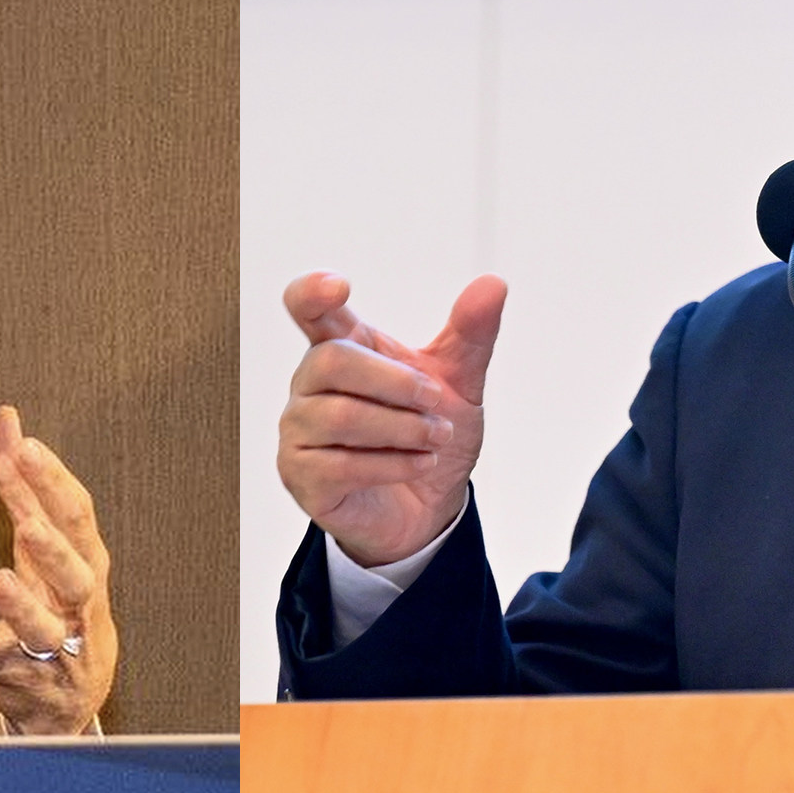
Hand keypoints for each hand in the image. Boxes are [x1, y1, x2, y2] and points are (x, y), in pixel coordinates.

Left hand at [0, 405, 116, 733]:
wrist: (70, 699)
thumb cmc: (59, 604)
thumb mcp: (45, 544)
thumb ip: (23, 485)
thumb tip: (5, 418)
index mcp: (88, 566)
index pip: (78, 520)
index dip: (54, 484)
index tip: (26, 448)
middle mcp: (77, 608)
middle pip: (75, 577)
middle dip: (53, 549)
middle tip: (29, 523)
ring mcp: (50, 649)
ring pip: (41, 629)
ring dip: (20, 608)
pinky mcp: (13, 676)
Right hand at [277, 271, 506, 567]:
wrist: (427, 508)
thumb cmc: (429, 435)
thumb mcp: (460, 383)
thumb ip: (472, 335)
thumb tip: (493, 284)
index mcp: (342, 346)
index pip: (307, 307)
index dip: (312, 292)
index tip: (341, 287)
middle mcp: (310, 383)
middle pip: (333, 359)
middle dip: (397, 382)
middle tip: (436, 401)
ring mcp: (300, 429)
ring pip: (341, 415)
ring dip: (404, 428)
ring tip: (435, 438)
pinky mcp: (301, 475)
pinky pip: (341, 465)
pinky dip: (393, 464)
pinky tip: (420, 463)